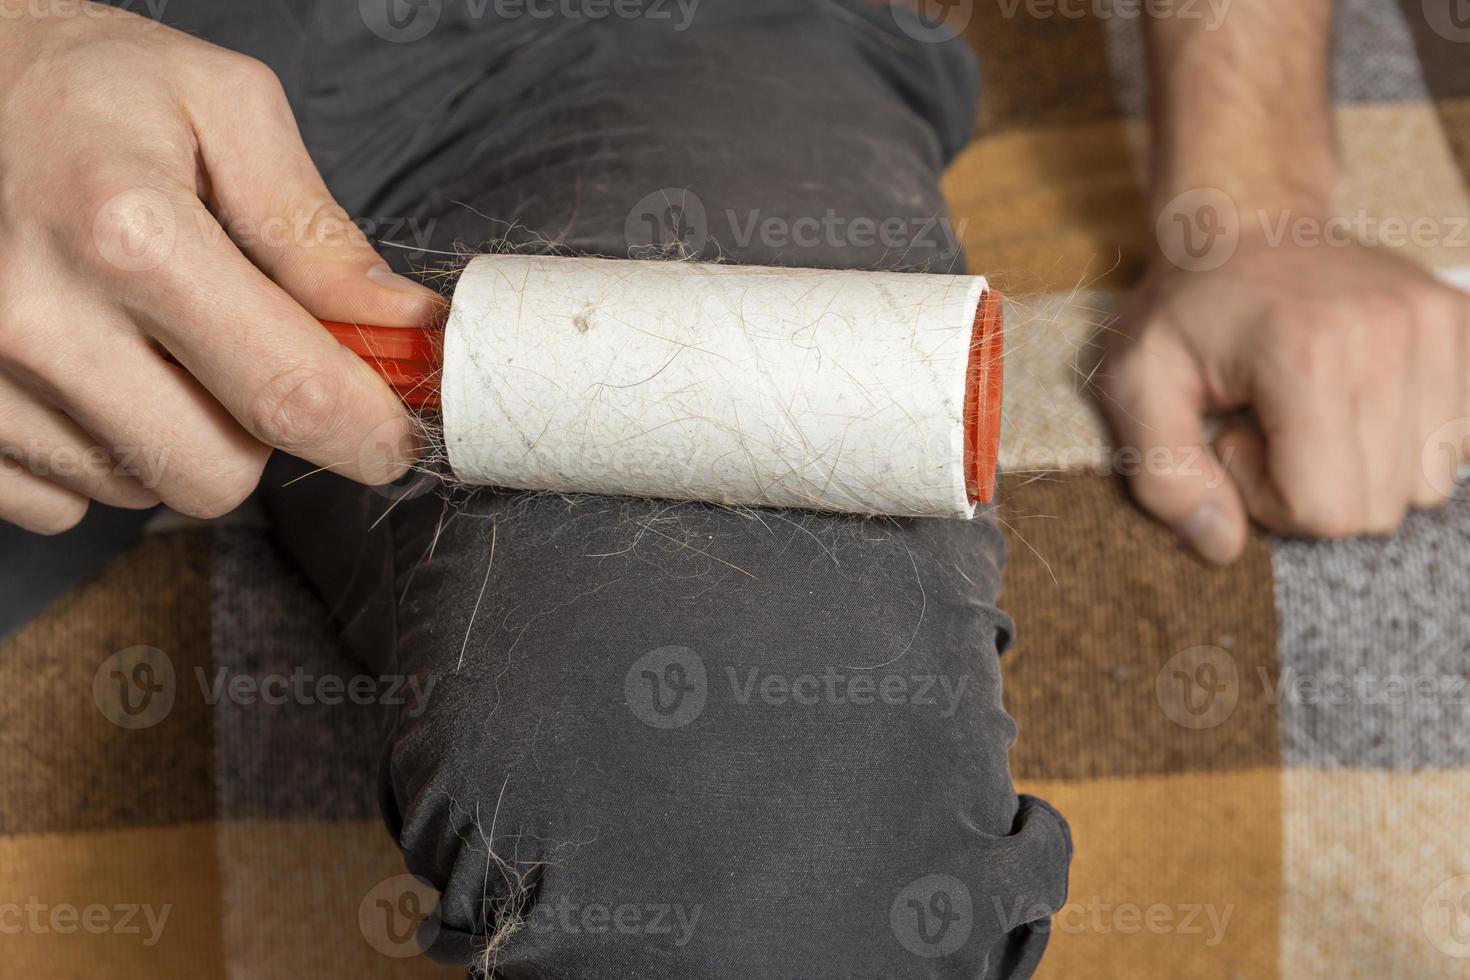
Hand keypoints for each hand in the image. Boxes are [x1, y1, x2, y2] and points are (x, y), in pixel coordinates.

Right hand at [0, 1, 441, 533]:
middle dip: (256, 429)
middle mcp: (38, 319)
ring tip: (140, 336)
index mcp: (129, 234)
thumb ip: (317, 233)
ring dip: (170, 434)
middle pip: (217, 474)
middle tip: (238, 349)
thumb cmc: (82, 88)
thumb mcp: (224, 109)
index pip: (288, 394)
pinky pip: (60, 503)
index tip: (391, 438)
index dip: (364, 434)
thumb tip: (403, 329)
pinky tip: (81, 371)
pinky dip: (93, 453)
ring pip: (143, 491)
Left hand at [1100, 227, 1467, 563]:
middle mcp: (1392, 338)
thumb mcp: (1136, 384)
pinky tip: (1356, 401)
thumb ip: (1163, 475)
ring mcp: (1441, 327)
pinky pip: (1462, 441)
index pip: (1324, 509)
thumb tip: (1221, 547)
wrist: (1246, 220)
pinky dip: (1409, 441)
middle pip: (1379, 507)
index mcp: (1307, 356)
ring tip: (1309, 411)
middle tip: (1270, 426)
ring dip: (1362, 469)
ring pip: (1427, 483)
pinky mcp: (1465, 326)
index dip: (1269, 497)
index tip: (1237, 441)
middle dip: (1313, 489)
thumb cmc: (1186, 309)